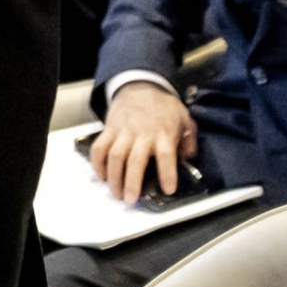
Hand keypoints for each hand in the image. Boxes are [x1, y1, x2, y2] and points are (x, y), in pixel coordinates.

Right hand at [92, 83, 195, 202]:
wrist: (139, 85)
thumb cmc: (164, 106)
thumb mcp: (185, 119)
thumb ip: (188, 140)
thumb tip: (188, 159)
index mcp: (164, 133)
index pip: (166, 155)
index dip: (167, 173)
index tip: (168, 189)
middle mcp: (142, 134)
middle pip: (135, 160)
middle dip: (132, 182)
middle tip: (131, 201)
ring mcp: (123, 132)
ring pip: (115, 156)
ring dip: (114, 177)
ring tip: (117, 194)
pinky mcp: (109, 129)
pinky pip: (99, 147)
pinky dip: (98, 163)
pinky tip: (101, 176)